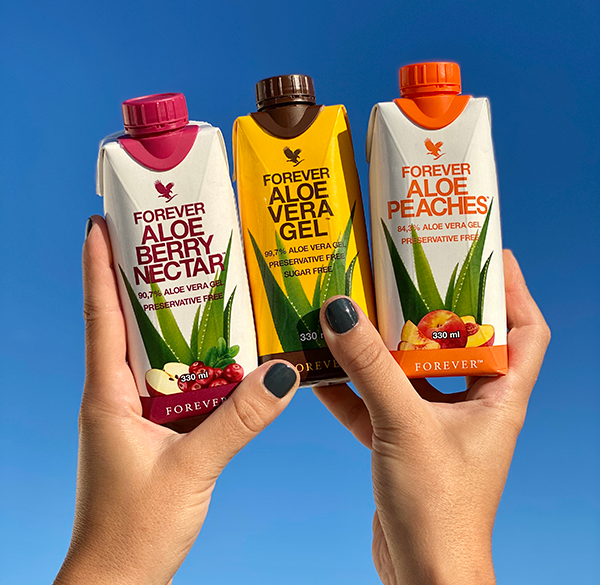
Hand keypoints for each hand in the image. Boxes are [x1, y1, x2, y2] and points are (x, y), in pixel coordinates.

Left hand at [54, 216, 298, 584]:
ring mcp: (130, 413)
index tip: (101, 223)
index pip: (100, 314)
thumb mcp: (193, 468)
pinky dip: (191, 362)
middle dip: (142, 279)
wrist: (116, 581)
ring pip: (151, 352)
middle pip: (125, 323)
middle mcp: (113, 395)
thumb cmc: (134, 531)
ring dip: (170, 320)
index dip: (98, 266)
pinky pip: (170, 382)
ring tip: (199, 285)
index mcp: (107, 393)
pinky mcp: (148, 430)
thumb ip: (240, 420)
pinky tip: (220, 355)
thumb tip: (283, 373)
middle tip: (170, 241)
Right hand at [314, 250, 549, 584]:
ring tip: (357, 311)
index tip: (482, 254)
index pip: (525, 329)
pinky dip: (353, 387)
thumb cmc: (438, 508)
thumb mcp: (404, 425)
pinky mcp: (405, 441)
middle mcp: (473, 405)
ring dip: (384, 345)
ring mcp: (437, 423)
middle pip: (461, 341)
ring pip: (413, 370)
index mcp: (500, 397)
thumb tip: (339, 311)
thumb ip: (370, 368)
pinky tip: (320, 370)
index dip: (511, 288)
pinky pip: (379, 401)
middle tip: (402, 272)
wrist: (422, 575)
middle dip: (433, 307)